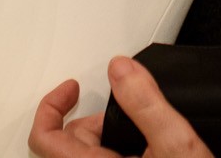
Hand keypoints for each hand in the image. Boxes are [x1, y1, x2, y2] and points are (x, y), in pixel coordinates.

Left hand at [29, 59, 212, 157]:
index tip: (71, 88)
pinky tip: (142, 153)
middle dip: (94, 122)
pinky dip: (115, 153)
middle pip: (68, 144)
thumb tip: (121, 71)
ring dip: (107, 140)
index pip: (45, 140)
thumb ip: (146, 105)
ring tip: (142, 138)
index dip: (52, 106)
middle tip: (125, 114)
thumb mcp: (175, 145)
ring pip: (86, 156)